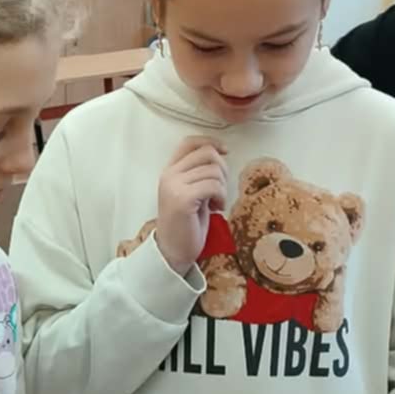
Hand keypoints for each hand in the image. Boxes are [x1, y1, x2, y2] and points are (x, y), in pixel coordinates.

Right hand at [154, 136, 227, 275]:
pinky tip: (216, 209)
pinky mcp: (183, 198)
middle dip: (222, 169)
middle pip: (207, 154)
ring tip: (217, 203)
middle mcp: (169, 175)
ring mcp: (174, 186)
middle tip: (220, 189)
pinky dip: (221, 196)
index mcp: (169, 171)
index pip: (189, 142)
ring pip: (214, 171)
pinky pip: (214, 186)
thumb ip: (198, 174)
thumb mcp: (191, 193)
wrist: (172, 251)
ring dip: (223, 187)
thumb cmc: (186, 225)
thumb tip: (220, 155)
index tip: (225, 151)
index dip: (210, 142)